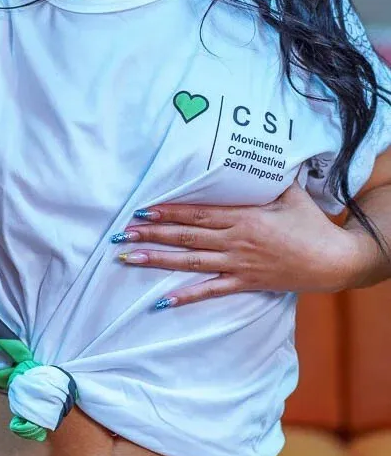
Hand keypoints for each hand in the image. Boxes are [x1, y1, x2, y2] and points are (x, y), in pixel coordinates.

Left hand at [113, 180, 361, 307]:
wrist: (332, 261)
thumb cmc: (311, 224)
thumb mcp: (289, 194)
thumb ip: (268, 179)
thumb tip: (256, 155)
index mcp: (244, 217)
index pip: (198, 214)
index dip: (168, 212)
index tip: (143, 210)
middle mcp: (236, 241)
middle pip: (186, 237)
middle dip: (152, 235)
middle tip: (123, 234)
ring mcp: (238, 264)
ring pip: (191, 262)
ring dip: (158, 261)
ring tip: (130, 259)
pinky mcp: (245, 283)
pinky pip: (211, 290)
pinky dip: (187, 295)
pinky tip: (163, 300)